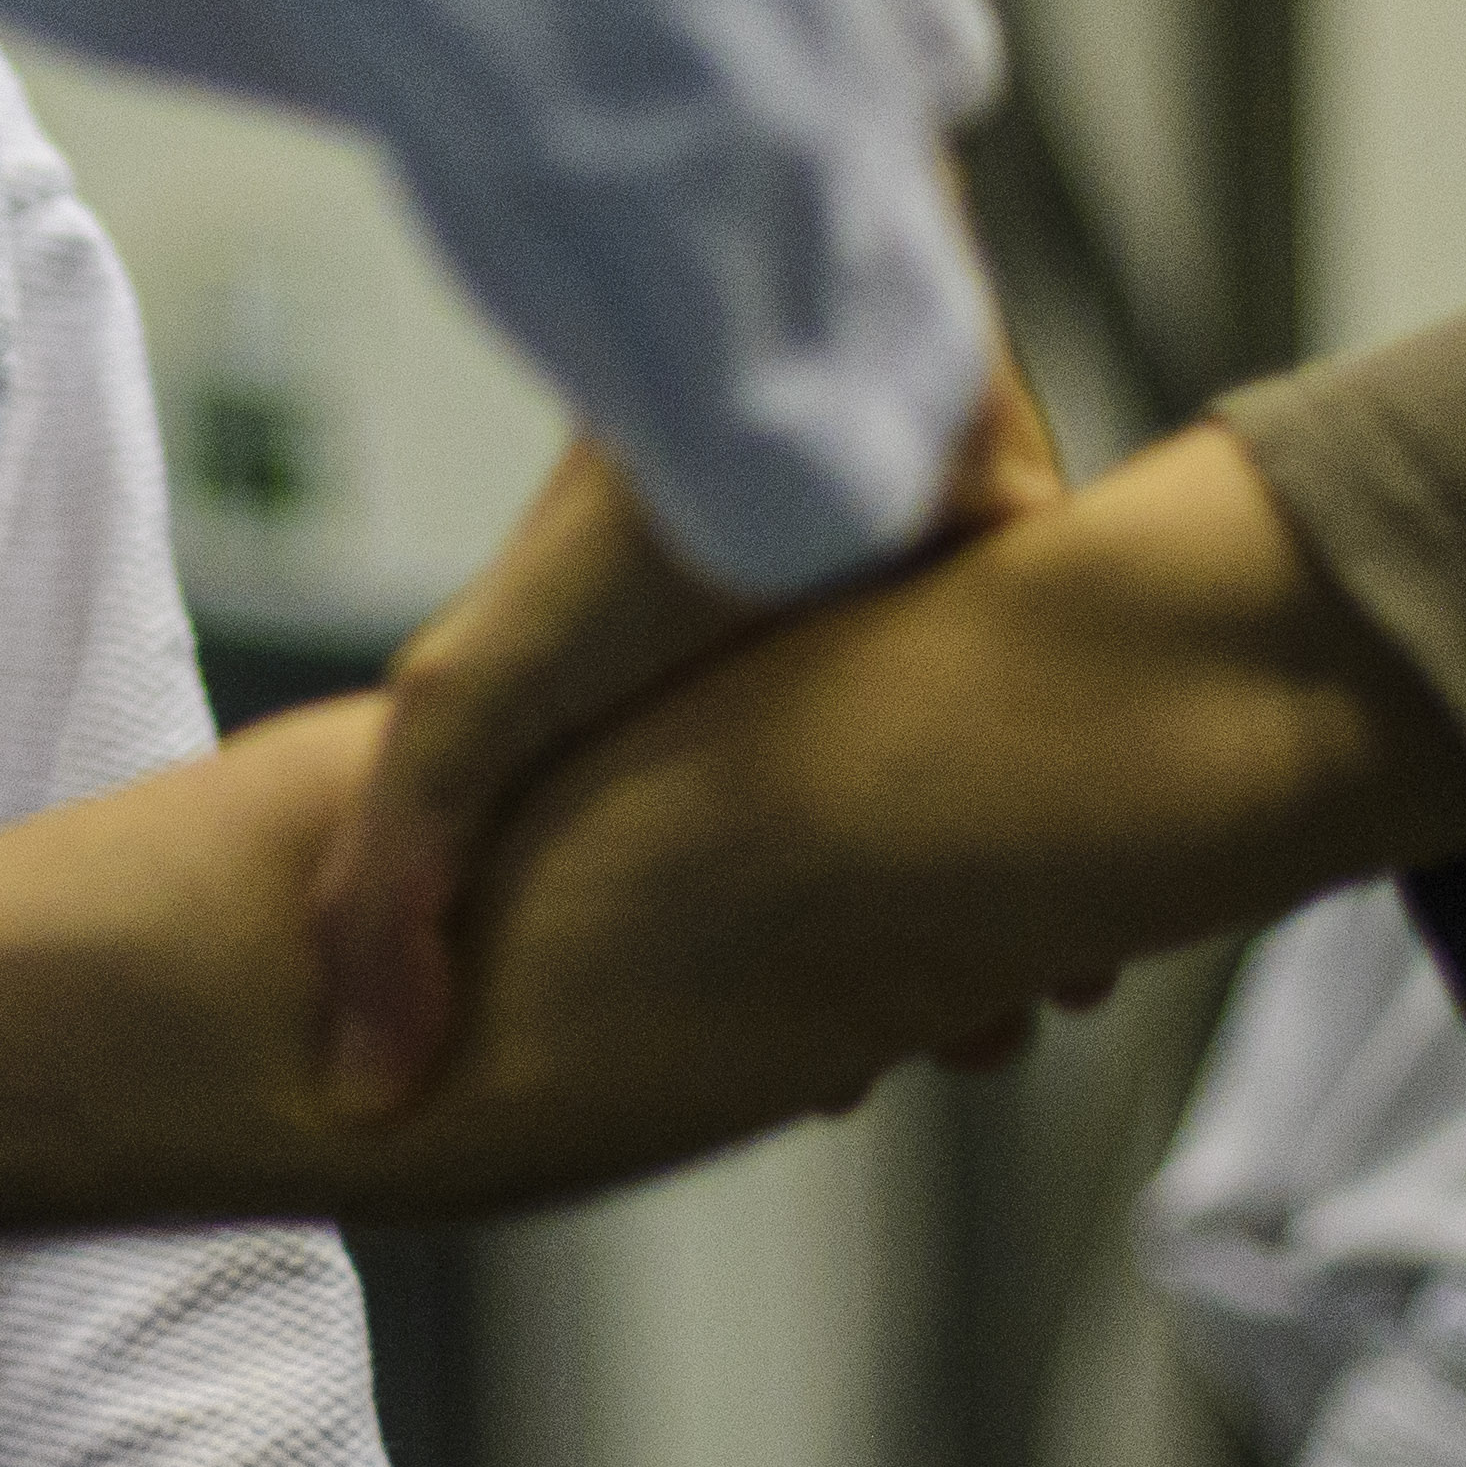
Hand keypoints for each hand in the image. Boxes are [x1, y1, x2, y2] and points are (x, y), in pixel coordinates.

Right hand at [306, 344, 1067, 1115]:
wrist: (784, 373)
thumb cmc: (616, 540)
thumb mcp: (459, 721)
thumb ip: (389, 897)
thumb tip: (360, 1093)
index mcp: (659, 741)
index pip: (713, 906)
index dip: (764, 1011)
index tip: (821, 1089)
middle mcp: (789, 702)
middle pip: (862, 878)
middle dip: (911, 980)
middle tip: (965, 1053)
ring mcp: (907, 649)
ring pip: (977, 822)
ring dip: (1017, 919)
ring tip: (1044, 1000)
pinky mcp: (1013, 590)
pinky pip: (1074, 730)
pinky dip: (1098, 819)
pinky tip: (1106, 909)